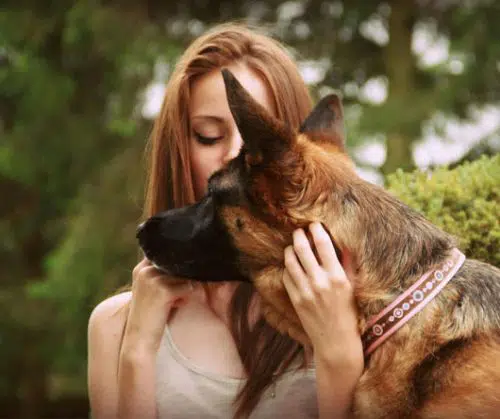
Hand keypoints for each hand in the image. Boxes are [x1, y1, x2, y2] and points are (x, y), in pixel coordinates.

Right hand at [124, 258, 193, 355]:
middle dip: (184, 277)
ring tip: (175, 301)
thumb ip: (164, 275)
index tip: (176, 282)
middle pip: (178, 265)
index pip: (167, 256)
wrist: (139, 340)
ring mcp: (153, 279)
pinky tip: (176, 305)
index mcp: (141, 268)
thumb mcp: (153, 290)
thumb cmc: (151, 315)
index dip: (176, 266)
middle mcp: (145, 270)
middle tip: (176, 295)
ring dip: (186, 288)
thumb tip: (189, 262)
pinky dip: (186, 297)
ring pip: (185, 276)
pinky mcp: (163, 291)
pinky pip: (188, 288)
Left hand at [282, 222, 362, 376]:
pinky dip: (287, 268)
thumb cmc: (348, 313)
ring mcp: (305, 291)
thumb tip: (344, 243)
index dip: (317, 230)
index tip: (314, 224)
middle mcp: (320, 282)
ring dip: (290, 249)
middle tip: (299, 230)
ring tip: (293, 245)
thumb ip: (347, 264)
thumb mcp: (352, 287)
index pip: (323, 245)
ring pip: (290, 261)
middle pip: (302, 249)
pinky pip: (286, 276)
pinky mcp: (295, 299)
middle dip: (299, 235)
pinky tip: (292, 265)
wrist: (336, 342)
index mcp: (337, 277)